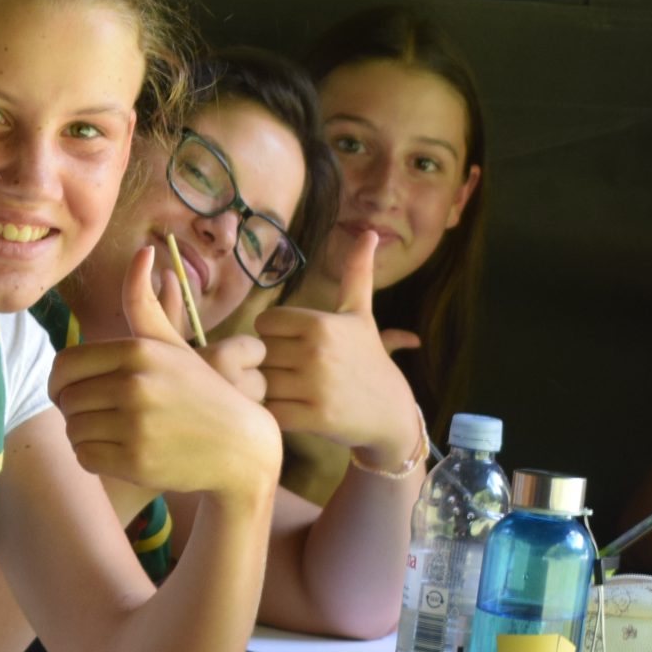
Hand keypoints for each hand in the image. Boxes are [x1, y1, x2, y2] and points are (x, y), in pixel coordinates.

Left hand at [50, 245, 282, 507]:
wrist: (240, 447)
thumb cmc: (200, 391)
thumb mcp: (172, 344)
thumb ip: (144, 304)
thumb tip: (143, 250)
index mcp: (138, 351)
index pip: (64, 365)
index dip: (61, 382)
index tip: (75, 392)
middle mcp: (135, 384)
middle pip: (66, 399)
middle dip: (75, 410)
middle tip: (99, 415)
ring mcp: (136, 424)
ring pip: (73, 429)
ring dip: (84, 434)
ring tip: (111, 432)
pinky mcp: (137, 460)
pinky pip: (85, 457)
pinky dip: (94, 458)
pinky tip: (118, 452)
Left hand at [254, 230, 420, 464]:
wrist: (391, 412)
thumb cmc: (368, 360)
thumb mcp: (361, 315)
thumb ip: (357, 274)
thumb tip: (368, 232)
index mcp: (320, 323)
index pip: (264, 323)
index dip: (275, 336)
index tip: (294, 346)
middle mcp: (316, 351)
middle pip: (260, 354)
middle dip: (271, 364)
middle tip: (293, 373)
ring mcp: (315, 386)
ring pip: (262, 384)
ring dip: (271, 391)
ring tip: (293, 392)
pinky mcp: (314, 418)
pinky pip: (272, 412)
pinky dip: (277, 414)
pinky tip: (296, 411)